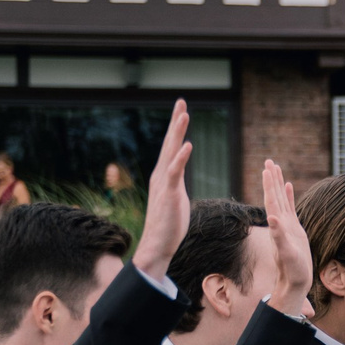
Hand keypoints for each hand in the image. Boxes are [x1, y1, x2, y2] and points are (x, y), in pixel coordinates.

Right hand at [130, 99, 192, 278]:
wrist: (158, 244)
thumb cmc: (168, 225)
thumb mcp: (175, 199)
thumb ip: (176, 186)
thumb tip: (179, 181)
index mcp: (165, 175)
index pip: (172, 147)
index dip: (177, 128)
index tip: (182, 110)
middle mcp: (161, 174)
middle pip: (169, 143)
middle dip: (176, 121)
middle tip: (181, 101)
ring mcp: (164, 183)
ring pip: (171, 152)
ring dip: (177, 132)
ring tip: (184, 114)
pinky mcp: (169, 193)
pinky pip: (175, 172)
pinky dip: (181, 158)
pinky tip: (187, 145)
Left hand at [261, 158, 313, 317]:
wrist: (294, 282)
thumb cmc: (292, 270)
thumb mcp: (286, 253)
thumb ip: (279, 235)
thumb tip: (272, 218)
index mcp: (278, 225)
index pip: (272, 200)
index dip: (269, 185)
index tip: (267, 169)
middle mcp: (280, 222)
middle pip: (274, 196)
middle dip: (271, 179)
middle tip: (269, 161)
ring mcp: (287, 225)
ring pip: (280, 199)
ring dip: (278, 184)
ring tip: (276, 167)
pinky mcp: (294, 230)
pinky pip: (290, 208)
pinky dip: (288, 196)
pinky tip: (287, 186)